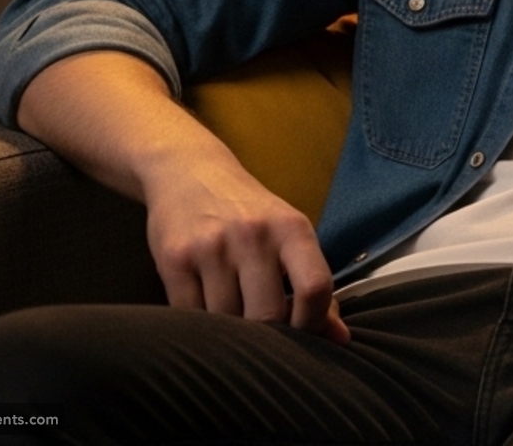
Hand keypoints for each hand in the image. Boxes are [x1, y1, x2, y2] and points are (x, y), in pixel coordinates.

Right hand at [141, 155, 349, 343]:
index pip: (314, 287)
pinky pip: (190, 315)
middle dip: (268, 336)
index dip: (313, 323)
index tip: (305, 334)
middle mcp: (252, 235)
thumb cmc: (250, 214)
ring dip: (231, 331)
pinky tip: (205, 309)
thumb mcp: (288, 236)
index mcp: (291, 229)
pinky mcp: (173, 260)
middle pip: (267, 315)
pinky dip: (200, 324)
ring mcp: (210, 247)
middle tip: (264, 335)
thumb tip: (339, 338)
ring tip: (233, 317)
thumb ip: (312, 284)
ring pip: (226, 321)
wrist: (189, 173)